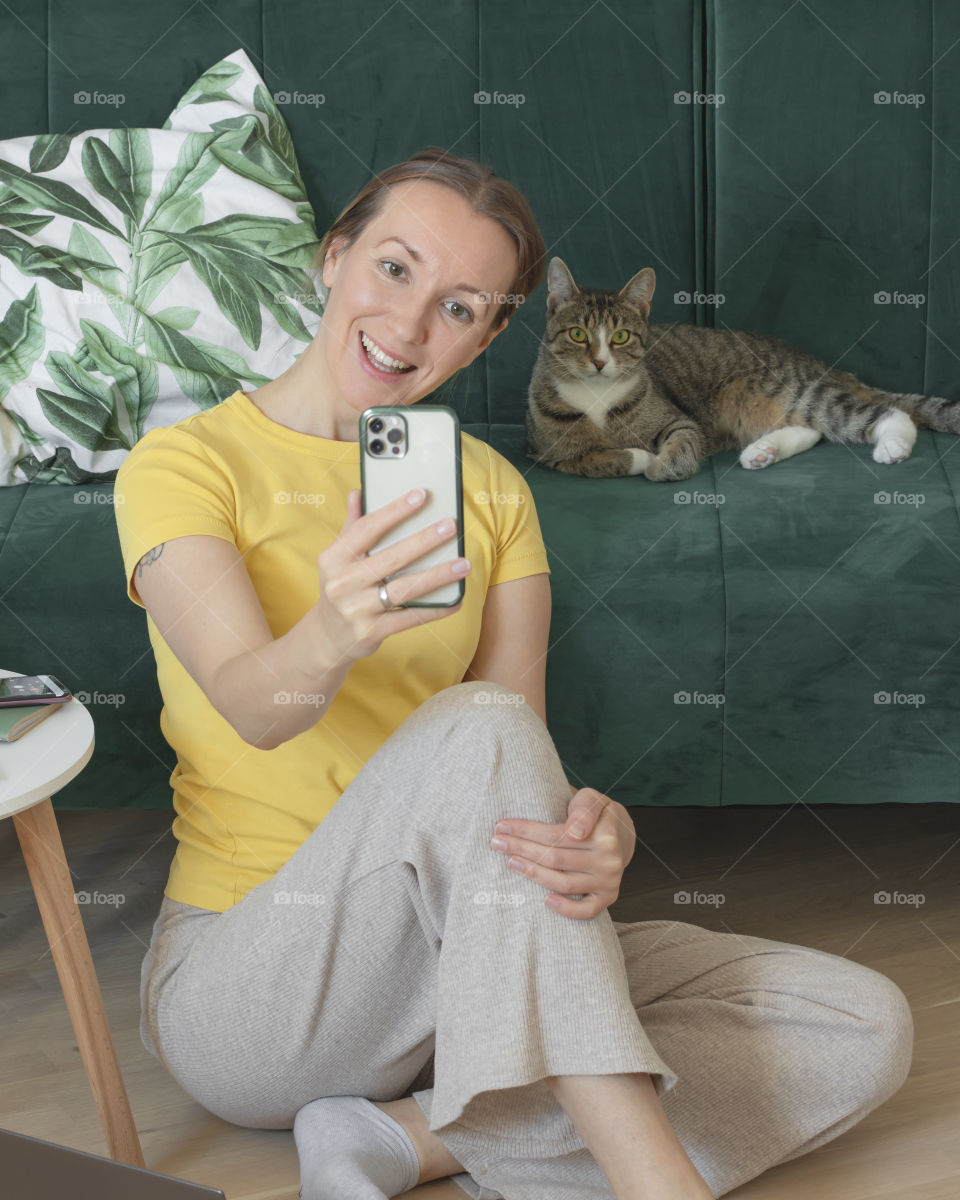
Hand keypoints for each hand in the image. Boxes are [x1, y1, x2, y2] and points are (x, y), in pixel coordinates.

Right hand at [312, 488, 467, 665]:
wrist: (328, 636)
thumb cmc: (342, 588)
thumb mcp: (338, 559)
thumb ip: (352, 527)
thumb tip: (358, 492)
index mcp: (334, 558)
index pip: (367, 529)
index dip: (394, 511)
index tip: (420, 495)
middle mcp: (342, 583)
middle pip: (391, 558)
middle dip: (424, 540)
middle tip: (450, 526)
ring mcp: (356, 609)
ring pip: (404, 588)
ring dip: (437, 575)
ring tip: (463, 563)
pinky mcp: (371, 632)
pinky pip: (410, 618)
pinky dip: (435, 610)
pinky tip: (456, 600)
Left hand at [490, 787, 636, 918]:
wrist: (621, 835)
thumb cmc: (596, 814)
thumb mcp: (592, 799)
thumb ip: (583, 809)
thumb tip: (575, 832)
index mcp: (606, 834)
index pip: (558, 835)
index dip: (527, 830)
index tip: (502, 826)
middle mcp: (609, 860)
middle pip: (556, 858)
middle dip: (522, 849)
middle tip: (496, 842)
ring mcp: (608, 882)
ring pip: (564, 883)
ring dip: (533, 874)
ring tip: (510, 862)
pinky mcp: (606, 898)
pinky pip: (586, 911)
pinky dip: (566, 909)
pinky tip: (545, 900)